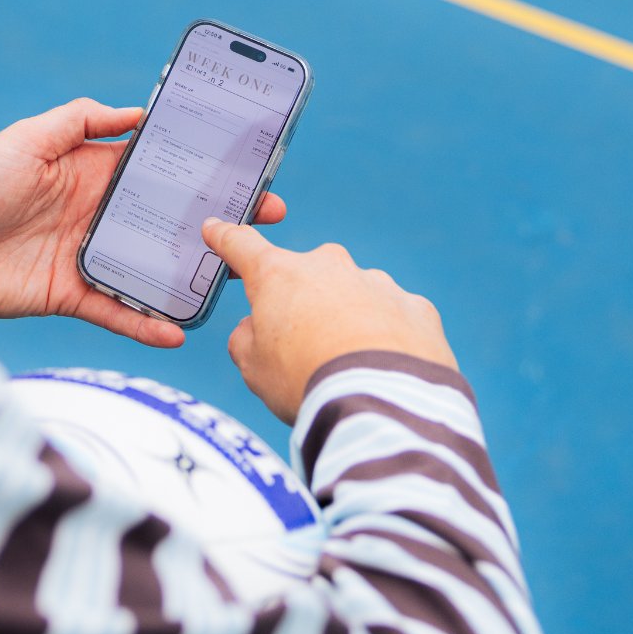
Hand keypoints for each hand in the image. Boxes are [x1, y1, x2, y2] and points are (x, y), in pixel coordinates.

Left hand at [0, 100, 286, 351]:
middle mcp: (95, 214)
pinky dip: (145, 323)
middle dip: (211, 223)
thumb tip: (138, 113)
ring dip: (188, 275)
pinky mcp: (70, 295)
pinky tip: (178, 331)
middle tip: (263, 225)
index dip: (197, 172)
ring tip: (232, 280)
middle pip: (165, 221)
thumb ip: (82, 121)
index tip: (242, 172)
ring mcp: (86, 256)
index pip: (155, 171)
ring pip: (150, 268)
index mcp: (90, 173)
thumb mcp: (27, 137)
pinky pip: (117, 311)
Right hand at [203, 217, 457, 424]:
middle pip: (306, 278)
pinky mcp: (416, 307)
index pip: (243, 246)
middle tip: (305, 349)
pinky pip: (395, 318)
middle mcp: (328, 266)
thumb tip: (258, 329)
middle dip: (303, 304)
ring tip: (351, 370)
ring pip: (354, 297)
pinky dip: (388, 338)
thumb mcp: (252, 368)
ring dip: (348, 322)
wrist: (382, 404)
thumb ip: (248, 339)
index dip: (227, 239)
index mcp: (279, 275)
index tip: (217, 229)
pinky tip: (387, 370)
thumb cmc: (305, 382)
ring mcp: (376, 283)